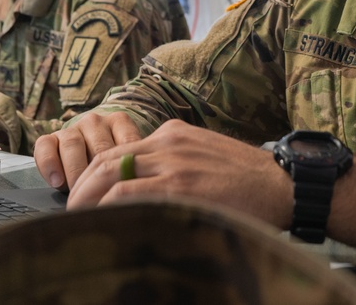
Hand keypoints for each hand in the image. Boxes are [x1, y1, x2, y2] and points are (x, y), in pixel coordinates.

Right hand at [33, 112, 142, 189]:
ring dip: (76, 171)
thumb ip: (133, 168)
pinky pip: (45, 146)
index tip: (129, 189)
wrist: (85, 153)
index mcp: (119, 122)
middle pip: (99, 147)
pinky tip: (57, 182)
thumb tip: (140, 189)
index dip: (128, 168)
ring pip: (73, 144)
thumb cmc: (112, 163)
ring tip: (78, 193)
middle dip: (101, 176)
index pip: (128, 142)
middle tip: (102, 199)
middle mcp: (95, 122)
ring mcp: (72, 128)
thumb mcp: (126, 161)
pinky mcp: (50, 138)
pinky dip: (50, 165)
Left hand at [65, 119, 293, 229]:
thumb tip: (143, 192)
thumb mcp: (205, 158)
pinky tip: (104, 222)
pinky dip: (110, 207)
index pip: (118, 150)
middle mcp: (168, 142)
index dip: (94, 174)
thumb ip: (175, 166)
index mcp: (173, 133)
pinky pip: (130, 193)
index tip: (84, 195)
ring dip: (89, 201)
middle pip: (107, 160)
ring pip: (112, 176)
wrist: (283, 185)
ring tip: (79, 222)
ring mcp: (173, 162)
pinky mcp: (181, 184)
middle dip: (82, 187)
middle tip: (71, 212)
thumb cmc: (248, 181)